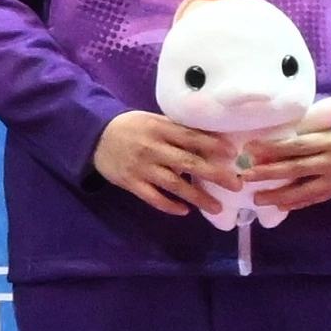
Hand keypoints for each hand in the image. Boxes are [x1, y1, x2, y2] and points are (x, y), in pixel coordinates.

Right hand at [91, 108, 248, 217]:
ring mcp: (142, 168)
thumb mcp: (153, 120)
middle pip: (188, 163)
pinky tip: (185, 210)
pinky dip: (169, 205)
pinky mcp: (131, 183)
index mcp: (160, 129)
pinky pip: (153, 197)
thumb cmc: (131, 127)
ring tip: (217, 208)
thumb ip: (177, 129)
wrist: (94, 137)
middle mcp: (153, 148)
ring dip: (197, 197)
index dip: (212, 145)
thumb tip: (211, 137)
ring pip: (173, 184)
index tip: (232, 154)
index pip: (190, 137)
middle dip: (214, 174)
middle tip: (236, 185)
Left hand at [240, 112, 330, 216]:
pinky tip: (277, 206)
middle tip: (246, 176)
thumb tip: (264, 141)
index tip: (249, 150)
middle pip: (297, 168)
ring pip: (304, 190)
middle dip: (269, 173)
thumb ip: (299, 131)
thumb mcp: (321, 126)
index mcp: (329, 140)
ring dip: (278, 195)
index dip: (272, 148)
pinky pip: (312, 200)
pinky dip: (294, 204)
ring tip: (256, 199)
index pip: (297, 145)